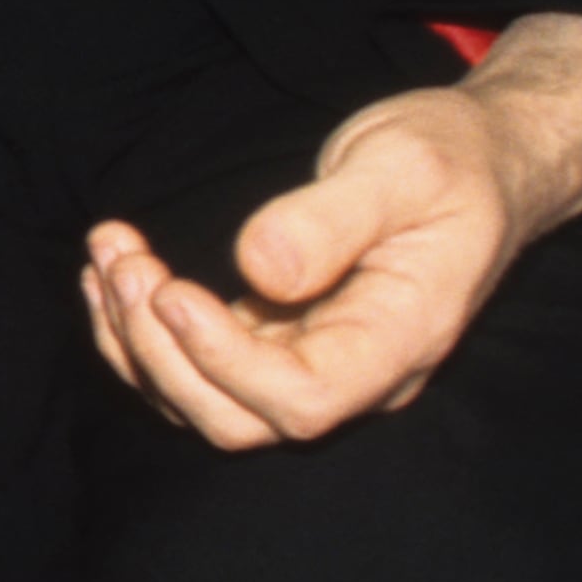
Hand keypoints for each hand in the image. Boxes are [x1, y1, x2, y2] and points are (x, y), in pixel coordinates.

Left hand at [82, 95, 526, 448]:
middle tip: (123, 261)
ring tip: (107, 252)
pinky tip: (112, 271)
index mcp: (399, 340)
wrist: (474, 163)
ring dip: (136, 337)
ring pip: (204, 400)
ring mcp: (313, 363)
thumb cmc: (449, 161)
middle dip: (160, 350)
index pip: (302, 400)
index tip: (171, 288)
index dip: (223, 361)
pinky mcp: (278, 340)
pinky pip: (198, 366)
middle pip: (238, 420)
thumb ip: (334, 217)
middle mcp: (356, 374)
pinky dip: (142, 328)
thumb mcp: (403, 168)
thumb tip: (258, 268)